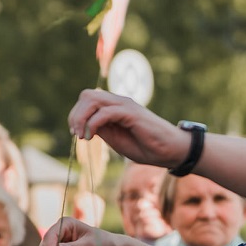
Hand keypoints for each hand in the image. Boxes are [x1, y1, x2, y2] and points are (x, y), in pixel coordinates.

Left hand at [67, 89, 188, 168]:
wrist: (170, 151)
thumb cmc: (145, 146)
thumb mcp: (116, 139)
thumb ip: (102, 129)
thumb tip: (83, 126)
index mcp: (114, 107)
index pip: (88, 99)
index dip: (76, 114)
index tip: (76, 133)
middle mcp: (119, 102)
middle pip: (87, 95)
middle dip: (76, 114)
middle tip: (77, 134)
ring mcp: (125, 106)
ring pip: (93, 99)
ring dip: (82, 118)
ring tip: (83, 136)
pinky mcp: (131, 113)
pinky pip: (104, 112)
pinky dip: (93, 124)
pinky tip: (92, 137)